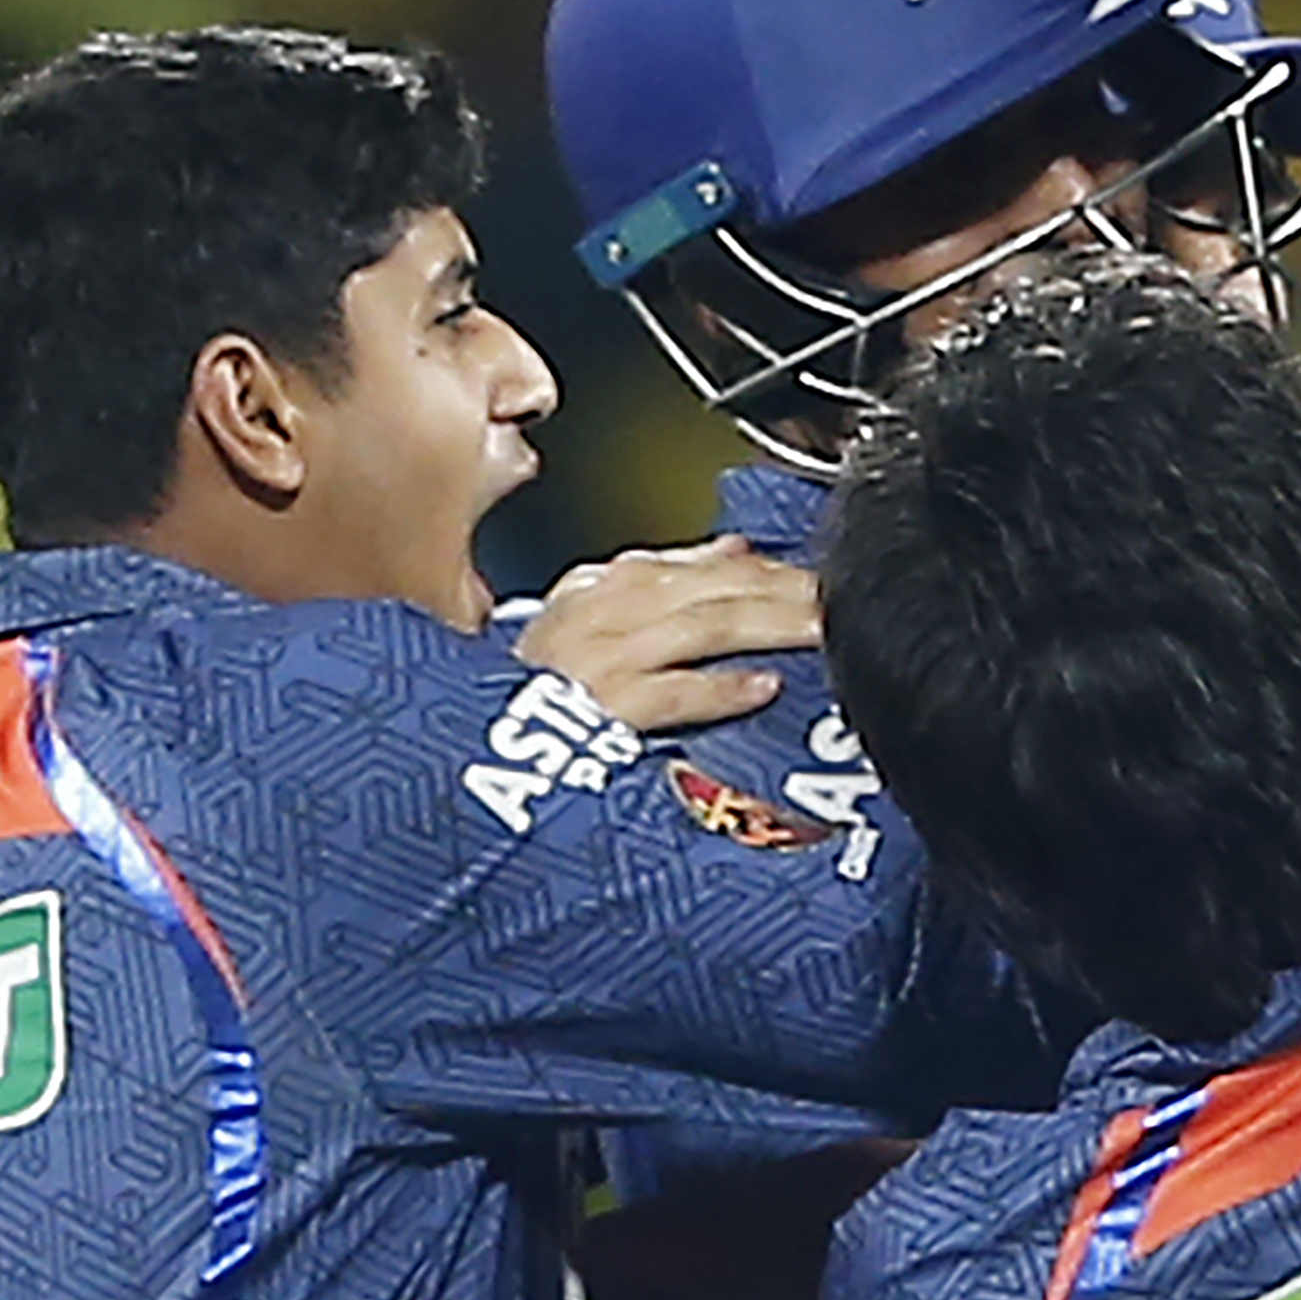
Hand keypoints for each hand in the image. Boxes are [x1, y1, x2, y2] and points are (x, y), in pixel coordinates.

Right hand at [511, 541, 816, 733]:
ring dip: (770, 623)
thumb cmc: (526, 693)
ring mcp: (597, 659)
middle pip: (711, 588)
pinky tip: (761, 686)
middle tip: (837, 594)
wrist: (463, 748)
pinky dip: (718, 688)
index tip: (814, 572)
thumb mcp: (588, 620)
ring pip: (702, 626)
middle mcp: (599, 612)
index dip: (762, 566)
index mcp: (598, 588)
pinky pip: (669, 692)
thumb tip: (735, 551)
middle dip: (782, 588)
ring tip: (822, 627)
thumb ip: (663, 583)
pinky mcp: (597, 711)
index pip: (695, 564)